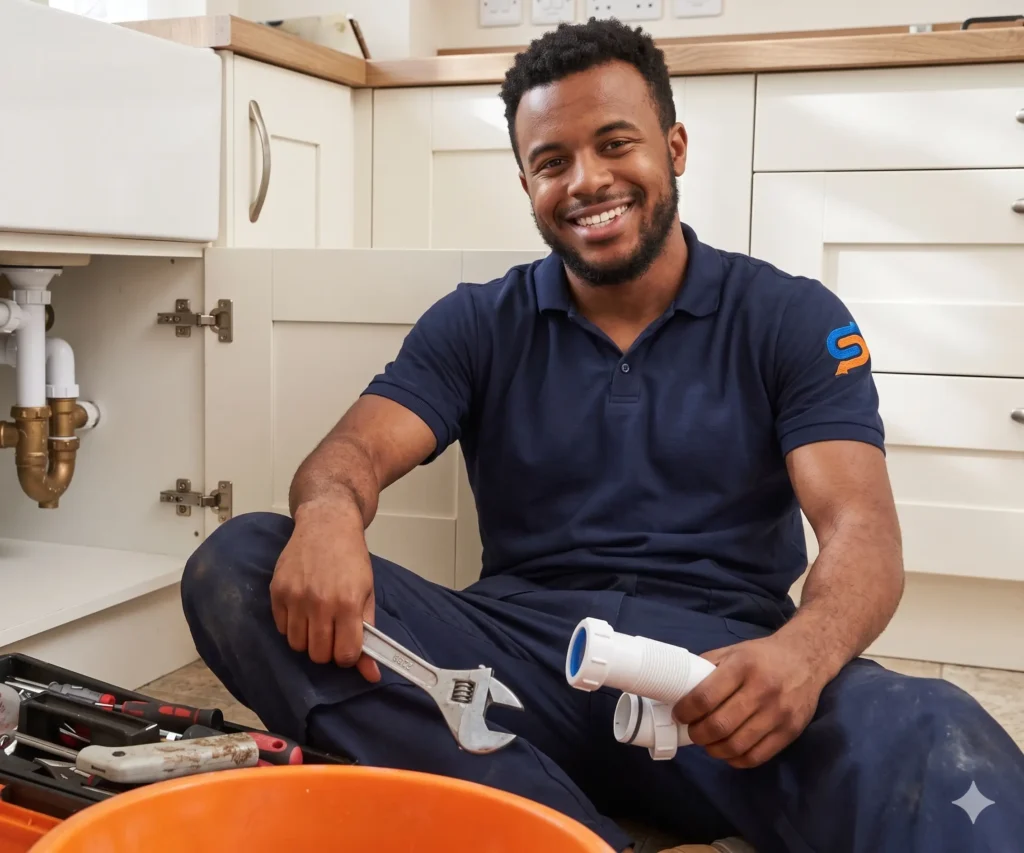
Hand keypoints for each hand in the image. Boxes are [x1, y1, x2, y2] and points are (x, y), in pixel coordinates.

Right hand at [269, 498, 379, 680]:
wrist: (326, 525)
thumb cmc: (351, 560)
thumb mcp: (367, 593)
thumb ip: (368, 634)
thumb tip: (372, 676)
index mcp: (347, 604)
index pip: (345, 655)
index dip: (348, 656)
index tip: (348, 645)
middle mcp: (319, 603)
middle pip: (318, 655)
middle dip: (327, 650)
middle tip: (333, 632)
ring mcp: (295, 597)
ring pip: (297, 645)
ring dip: (308, 640)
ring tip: (317, 620)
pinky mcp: (277, 591)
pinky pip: (281, 628)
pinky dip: (291, 625)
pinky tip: (302, 608)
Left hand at [672, 633, 827, 767]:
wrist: (807, 659)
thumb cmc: (762, 656)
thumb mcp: (733, 651)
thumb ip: (707, 668)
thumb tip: (678, 688)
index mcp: (742, 666)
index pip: (705, 697)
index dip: (686, 711)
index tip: (679, 714)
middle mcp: (762, 690)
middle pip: (719, 725)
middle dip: (697, 734)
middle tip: (692, 731)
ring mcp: (778, 713)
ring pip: (736, 745)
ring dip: (714, 749)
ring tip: (708, 742)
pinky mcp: (790, 732)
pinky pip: (757, 756)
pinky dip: (736, 759)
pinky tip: (728, 751)